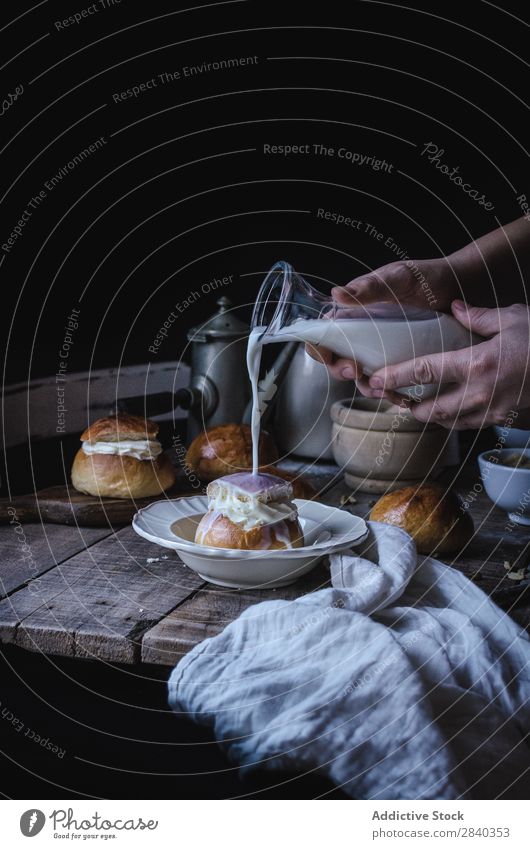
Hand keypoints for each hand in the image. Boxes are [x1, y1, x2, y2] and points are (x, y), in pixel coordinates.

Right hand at [307, 258, 459, 378]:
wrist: (462, 288)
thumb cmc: (427, 276)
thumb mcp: (397, 278)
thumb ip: (368, 287)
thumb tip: (336, 294)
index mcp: (353, 313)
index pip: (323, 335)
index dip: (321, 350)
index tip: (333, 357)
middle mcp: (363, 333)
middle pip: (338, 360)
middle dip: (343, 371)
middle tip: (358, 372)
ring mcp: (381, 349)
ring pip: (363, 376)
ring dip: (368, 387)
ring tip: (383, 389)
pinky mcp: (401, 362)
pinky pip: (389, 382)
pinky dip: (391, 392)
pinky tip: (402, 396)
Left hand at [358, 301, 529, 429]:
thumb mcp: (513, 318)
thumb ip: (478, 316)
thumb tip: (454, 308)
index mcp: (477, 364)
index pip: (425, 372)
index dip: (396, 377)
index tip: (376, 379)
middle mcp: (480, 393)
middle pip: (430, 409)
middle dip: (406, 406)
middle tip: (389, 397)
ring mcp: (491, 411)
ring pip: (447, 422)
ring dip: (426, 416)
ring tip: (411, 406)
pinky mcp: (501, 419)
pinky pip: (466, 425)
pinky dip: (450, 420)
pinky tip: (443, 411)